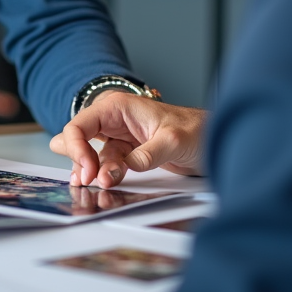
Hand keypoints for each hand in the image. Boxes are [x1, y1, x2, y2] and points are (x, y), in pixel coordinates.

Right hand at [50, 92, 206, 187]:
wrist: (214, 138)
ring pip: (90, 153)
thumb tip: (123, 168)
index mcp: (118, 106)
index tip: (90, 172)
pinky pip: (105, 163)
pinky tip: (101, 182)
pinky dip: (100, 174)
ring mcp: (119, 136)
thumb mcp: (174, 140)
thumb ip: (148, 153)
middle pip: (78, 138)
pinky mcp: (126, 152)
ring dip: (91, 170)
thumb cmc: (197, 129)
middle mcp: (114, 119)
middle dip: (79, 159)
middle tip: (88, 180)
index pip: (79, 125)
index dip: (77, 149)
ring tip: (100, 184)